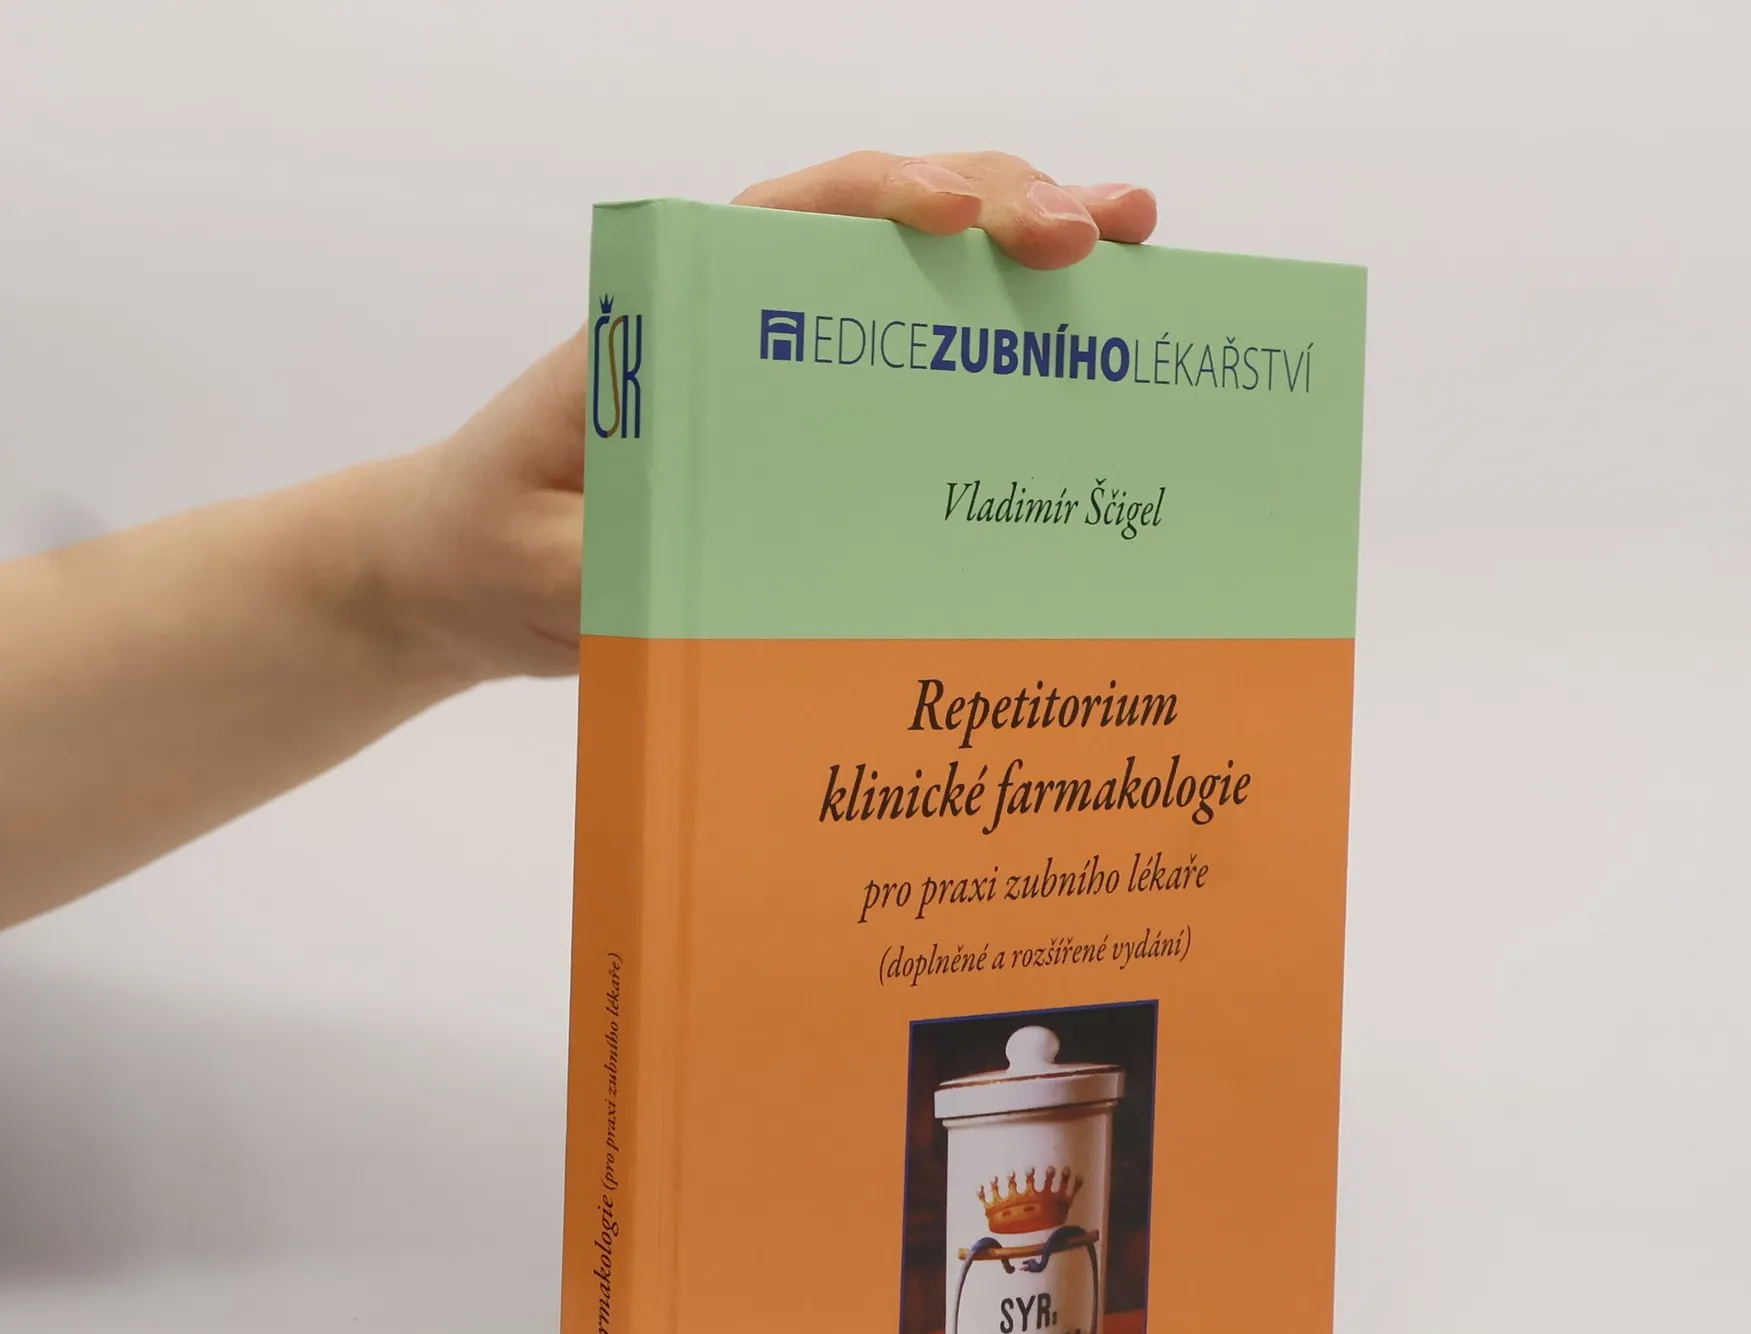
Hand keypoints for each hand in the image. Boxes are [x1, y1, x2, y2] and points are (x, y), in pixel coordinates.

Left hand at [388, 152, 1157, 686]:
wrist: (472, 575)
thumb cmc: (490, 545)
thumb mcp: (542, 561)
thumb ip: (617, 556)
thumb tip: (736, 570)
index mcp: (679, 312)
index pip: (796, 218)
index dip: (891, 200)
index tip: (961, 218)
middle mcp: (748, 319)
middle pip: (891, 230)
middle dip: (1004, 210)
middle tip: (1103, 230)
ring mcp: (793, 373)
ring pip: (926, 294)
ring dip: (1030, 270)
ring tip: (1136, 261)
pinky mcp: (816, 436)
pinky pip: (923, 382)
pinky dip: (1003, 365)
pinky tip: (1082, 374)